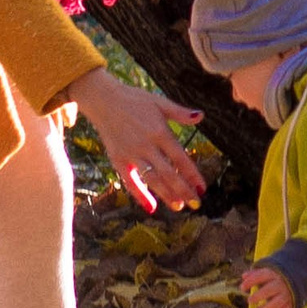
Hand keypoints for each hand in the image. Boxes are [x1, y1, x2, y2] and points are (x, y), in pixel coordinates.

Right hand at [69, 69, 204, 211]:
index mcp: (159, 132)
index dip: (192, 175)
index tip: (202, 188)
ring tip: (179, 206)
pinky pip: (130, 181)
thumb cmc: (135, 100)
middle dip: (183, 190)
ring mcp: (131, 154)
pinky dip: (139, 195)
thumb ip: (180, 112)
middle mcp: (146, 145)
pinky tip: (151, 207)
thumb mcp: (159, 102)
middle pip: (168, 173)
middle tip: (196, 204)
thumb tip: (201, 116)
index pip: (180, 158)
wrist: (104, 100)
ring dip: (166, 195)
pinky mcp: (118, 160)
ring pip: (151, 179)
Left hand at [241, 265, 295, 307]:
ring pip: (278, 302)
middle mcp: (281, 283)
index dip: (250, 282)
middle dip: (258, 296)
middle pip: (269, 290)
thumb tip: (243, 276)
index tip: (242, 288)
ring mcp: (287, 294)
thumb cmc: (276, 276)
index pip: (260, 276)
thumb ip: (255, 274)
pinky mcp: (292, 303)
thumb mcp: (266, 271)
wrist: (297, 277)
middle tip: (250, 301)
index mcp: (274, 274)